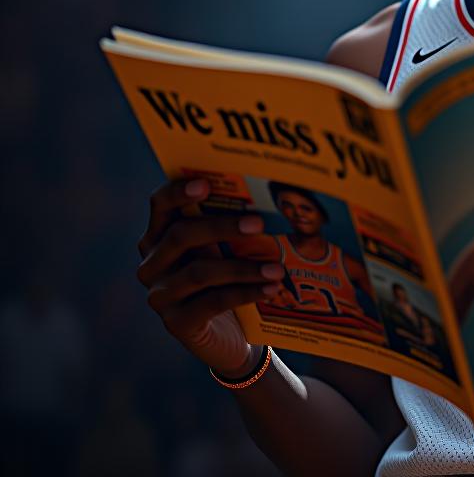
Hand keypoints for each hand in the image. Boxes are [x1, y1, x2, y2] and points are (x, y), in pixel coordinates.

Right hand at [137, 177, 283, 375]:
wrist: (228, 333)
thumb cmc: (227, 277)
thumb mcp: (225, 248)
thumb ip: (231, 225)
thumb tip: (266, 201)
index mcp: (160, 235)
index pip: (161, 204)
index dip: (179, 192)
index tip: (206, 184)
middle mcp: (152, 264)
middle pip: (181, 235)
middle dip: (221, 226)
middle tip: (258, 223)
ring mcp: (161, 295)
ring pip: (200, 272)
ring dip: (243, 267)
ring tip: (277, 268)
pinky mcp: (177, 323)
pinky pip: (212, 302)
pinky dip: (246, 293)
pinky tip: (271, 288)